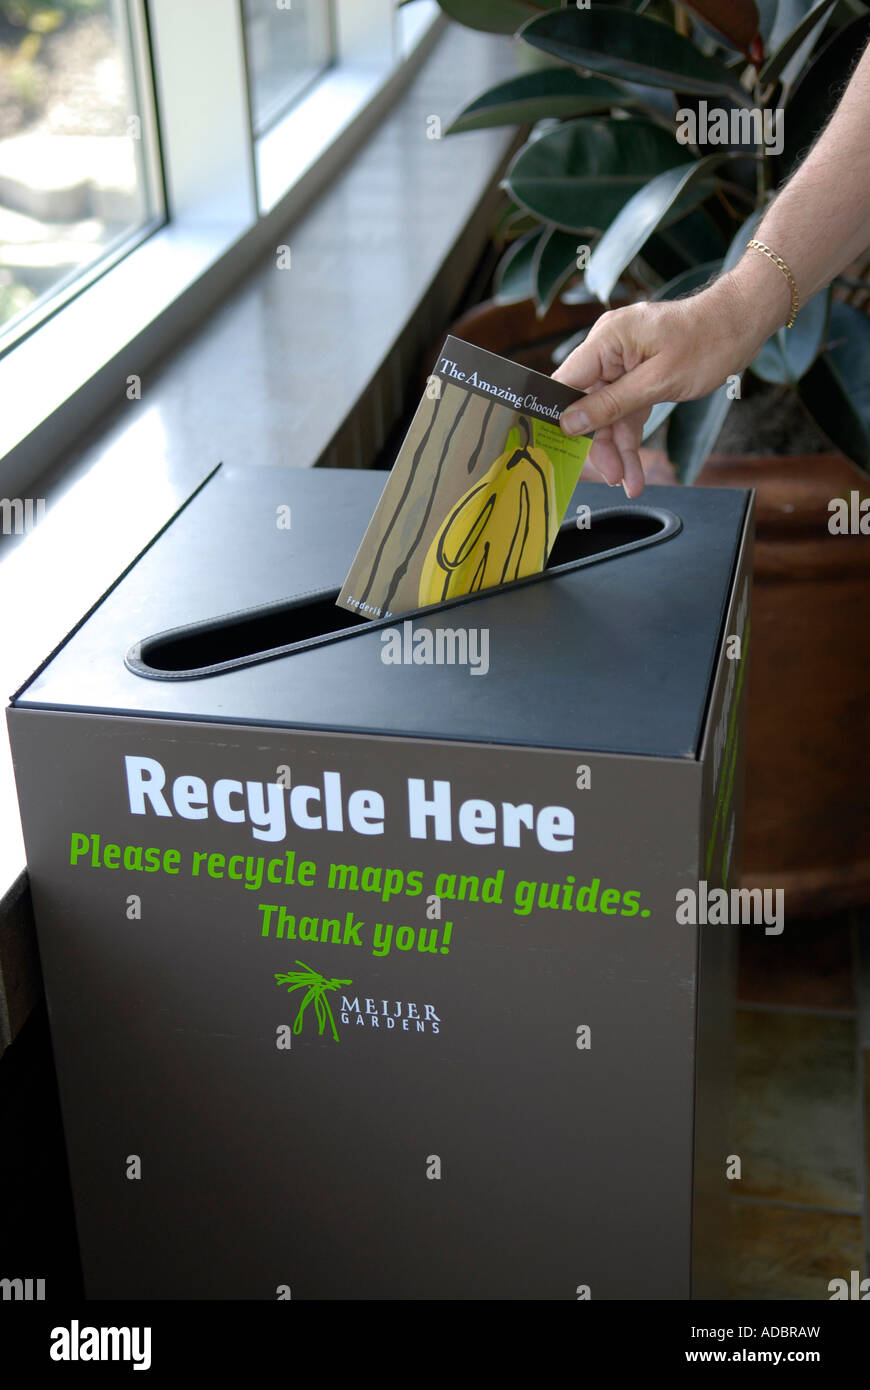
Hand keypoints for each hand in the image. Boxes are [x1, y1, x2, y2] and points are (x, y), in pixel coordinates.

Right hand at [552, 260, 790, 495]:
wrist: (742, 323)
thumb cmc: (708, 342)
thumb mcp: (659, 381)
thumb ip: (611, 403)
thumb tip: (570, 422)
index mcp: (607, 340)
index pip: (565, 382)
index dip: (556, 416)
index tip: (553, 448)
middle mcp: (609, 348)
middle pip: (587, 404)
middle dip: (598, 443)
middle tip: (611, 475)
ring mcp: (623, 361)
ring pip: (608, 413)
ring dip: (617, 447)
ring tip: (628, 481)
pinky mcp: (638, 373)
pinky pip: (626, 409)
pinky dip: (630, 435)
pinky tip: (634, 466)